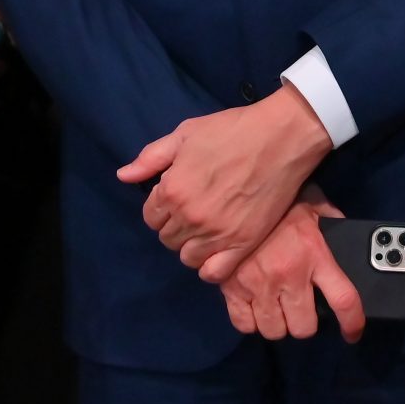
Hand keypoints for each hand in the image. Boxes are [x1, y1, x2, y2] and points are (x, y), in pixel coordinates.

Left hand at [121, 84, 332, 271]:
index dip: (160, 208)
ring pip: (187, 257)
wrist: (281, 138)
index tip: (176, 198)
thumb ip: (151, 157)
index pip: (150, 217)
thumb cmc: (231, 130)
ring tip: (206, 230)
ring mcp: (216, 234)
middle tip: (193, 211)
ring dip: (191, 245)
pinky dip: (210, 267)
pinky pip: (214, 273)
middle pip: (167, 239)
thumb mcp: (185, 134)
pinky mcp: (242, 245)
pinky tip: (216, 251)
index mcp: (172, 190)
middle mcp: (189, 217)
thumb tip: (123, 176)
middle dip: (174, 226)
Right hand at [220, 196, 366, 341]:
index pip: (343, 300)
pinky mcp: (232, 288)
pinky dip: (251, 321)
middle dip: (305, 322)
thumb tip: (351, 238)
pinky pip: (244, 324)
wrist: (238, 194)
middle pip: (304, 327)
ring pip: (274, 330)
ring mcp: (258, 284)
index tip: (352, 334)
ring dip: (278, 323)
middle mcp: (288, 274)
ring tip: (277, 308)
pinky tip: (255, 306)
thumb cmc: (281, 202)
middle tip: (301, 309)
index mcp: (315, 254)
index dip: (353, 323)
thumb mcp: (315, 206)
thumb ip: (334, 224)